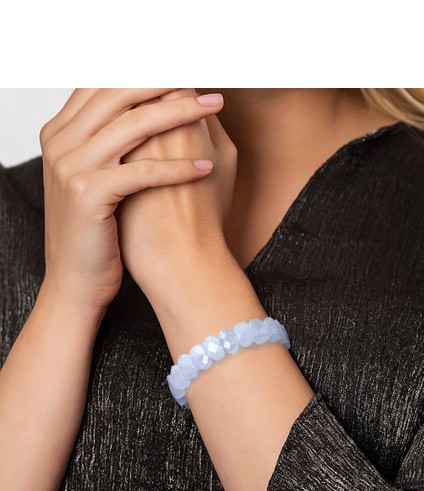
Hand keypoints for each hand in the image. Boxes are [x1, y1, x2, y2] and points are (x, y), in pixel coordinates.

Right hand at [38, 88, 224, 313]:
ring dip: (182, 112)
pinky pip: (143, 170)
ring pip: (134, 124)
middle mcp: (60, 142)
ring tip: (215, 106)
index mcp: (60, 132)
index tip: (183, 69)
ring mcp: (71, 166)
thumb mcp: (97, 176)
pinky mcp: (88, 193)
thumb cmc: (97, 229)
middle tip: (205, 79)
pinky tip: (206, 167)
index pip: (104, 83)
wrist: (77, 278)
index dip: (146, 71)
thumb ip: (112, 139)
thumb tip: (154, 104)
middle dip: (167, 81)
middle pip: (119, 93)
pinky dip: (178, 168)